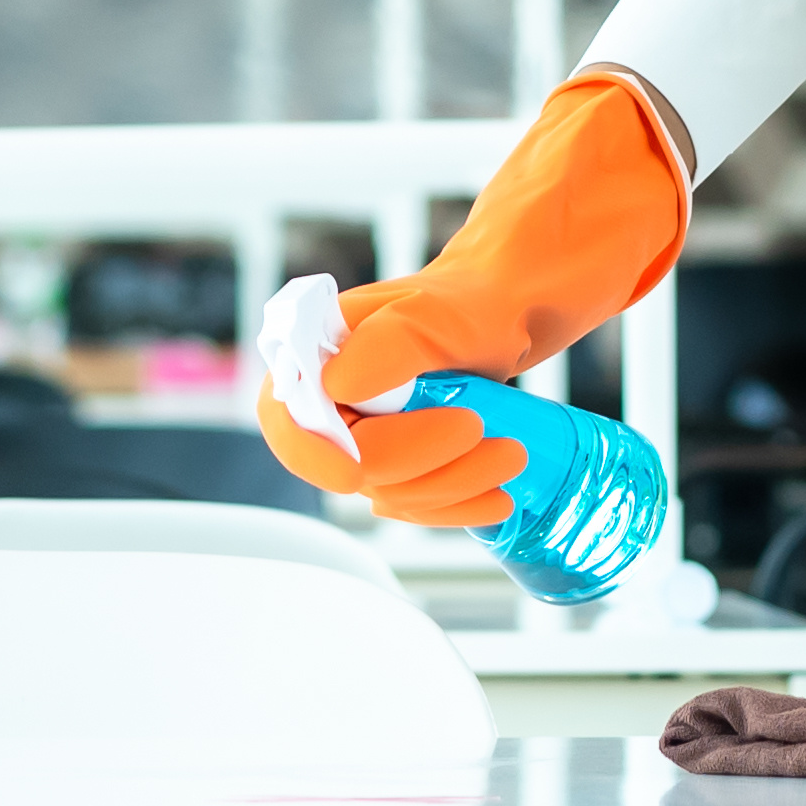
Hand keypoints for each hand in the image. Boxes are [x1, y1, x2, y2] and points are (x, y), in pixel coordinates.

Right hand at [258, 71, 688, 526]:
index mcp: (317, 355)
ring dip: (452, 487)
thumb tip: (337, 385)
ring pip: (389, 493)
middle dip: (420, 466)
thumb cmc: (476, 299)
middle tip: (484, 437)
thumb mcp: (438, 313)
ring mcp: (366, 432)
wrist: (517, 309)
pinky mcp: (402, 459)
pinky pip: (415, 503)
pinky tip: (496, 494)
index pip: (288, 422)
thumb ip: (388, 343)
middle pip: (349, 468)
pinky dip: (457, 506)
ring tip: (510, 456)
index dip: (318, 455)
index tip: (362, 471)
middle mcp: (331, 398)